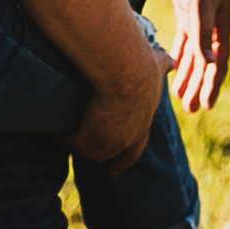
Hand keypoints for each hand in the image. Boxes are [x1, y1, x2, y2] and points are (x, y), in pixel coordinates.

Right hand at [66, 54, 172, 172]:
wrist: (126, 71)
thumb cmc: (141, 65)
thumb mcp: (156, 66)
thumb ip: (162, 66)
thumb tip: (171, 62)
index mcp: (143, 124)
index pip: (136, 146)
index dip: (126, 155)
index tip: (117, 166)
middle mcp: (128, 138)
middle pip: (113, 154)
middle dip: (103, 157)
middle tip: (89, 157)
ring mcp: (109, 143)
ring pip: (90, 151)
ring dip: (81, 145)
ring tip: (66, 136)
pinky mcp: (89, 139)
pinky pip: (73, 142)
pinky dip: (66, 137)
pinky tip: (57, 130)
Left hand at [166, 0, 229, 111]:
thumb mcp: (200, 5)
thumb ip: (203, 34)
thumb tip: (209, 62)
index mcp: (221, 28)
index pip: (218, 64)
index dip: (213, 85)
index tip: (207, 106)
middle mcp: (212, 28)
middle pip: (206, 64)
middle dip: (199, 86)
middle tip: (191, 109)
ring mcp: (200, 22)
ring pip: (194, 56)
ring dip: (188, 76)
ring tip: (180, 97)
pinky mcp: (187, 14)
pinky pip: (184, 42)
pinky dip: (180, 57)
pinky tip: (173, 71)